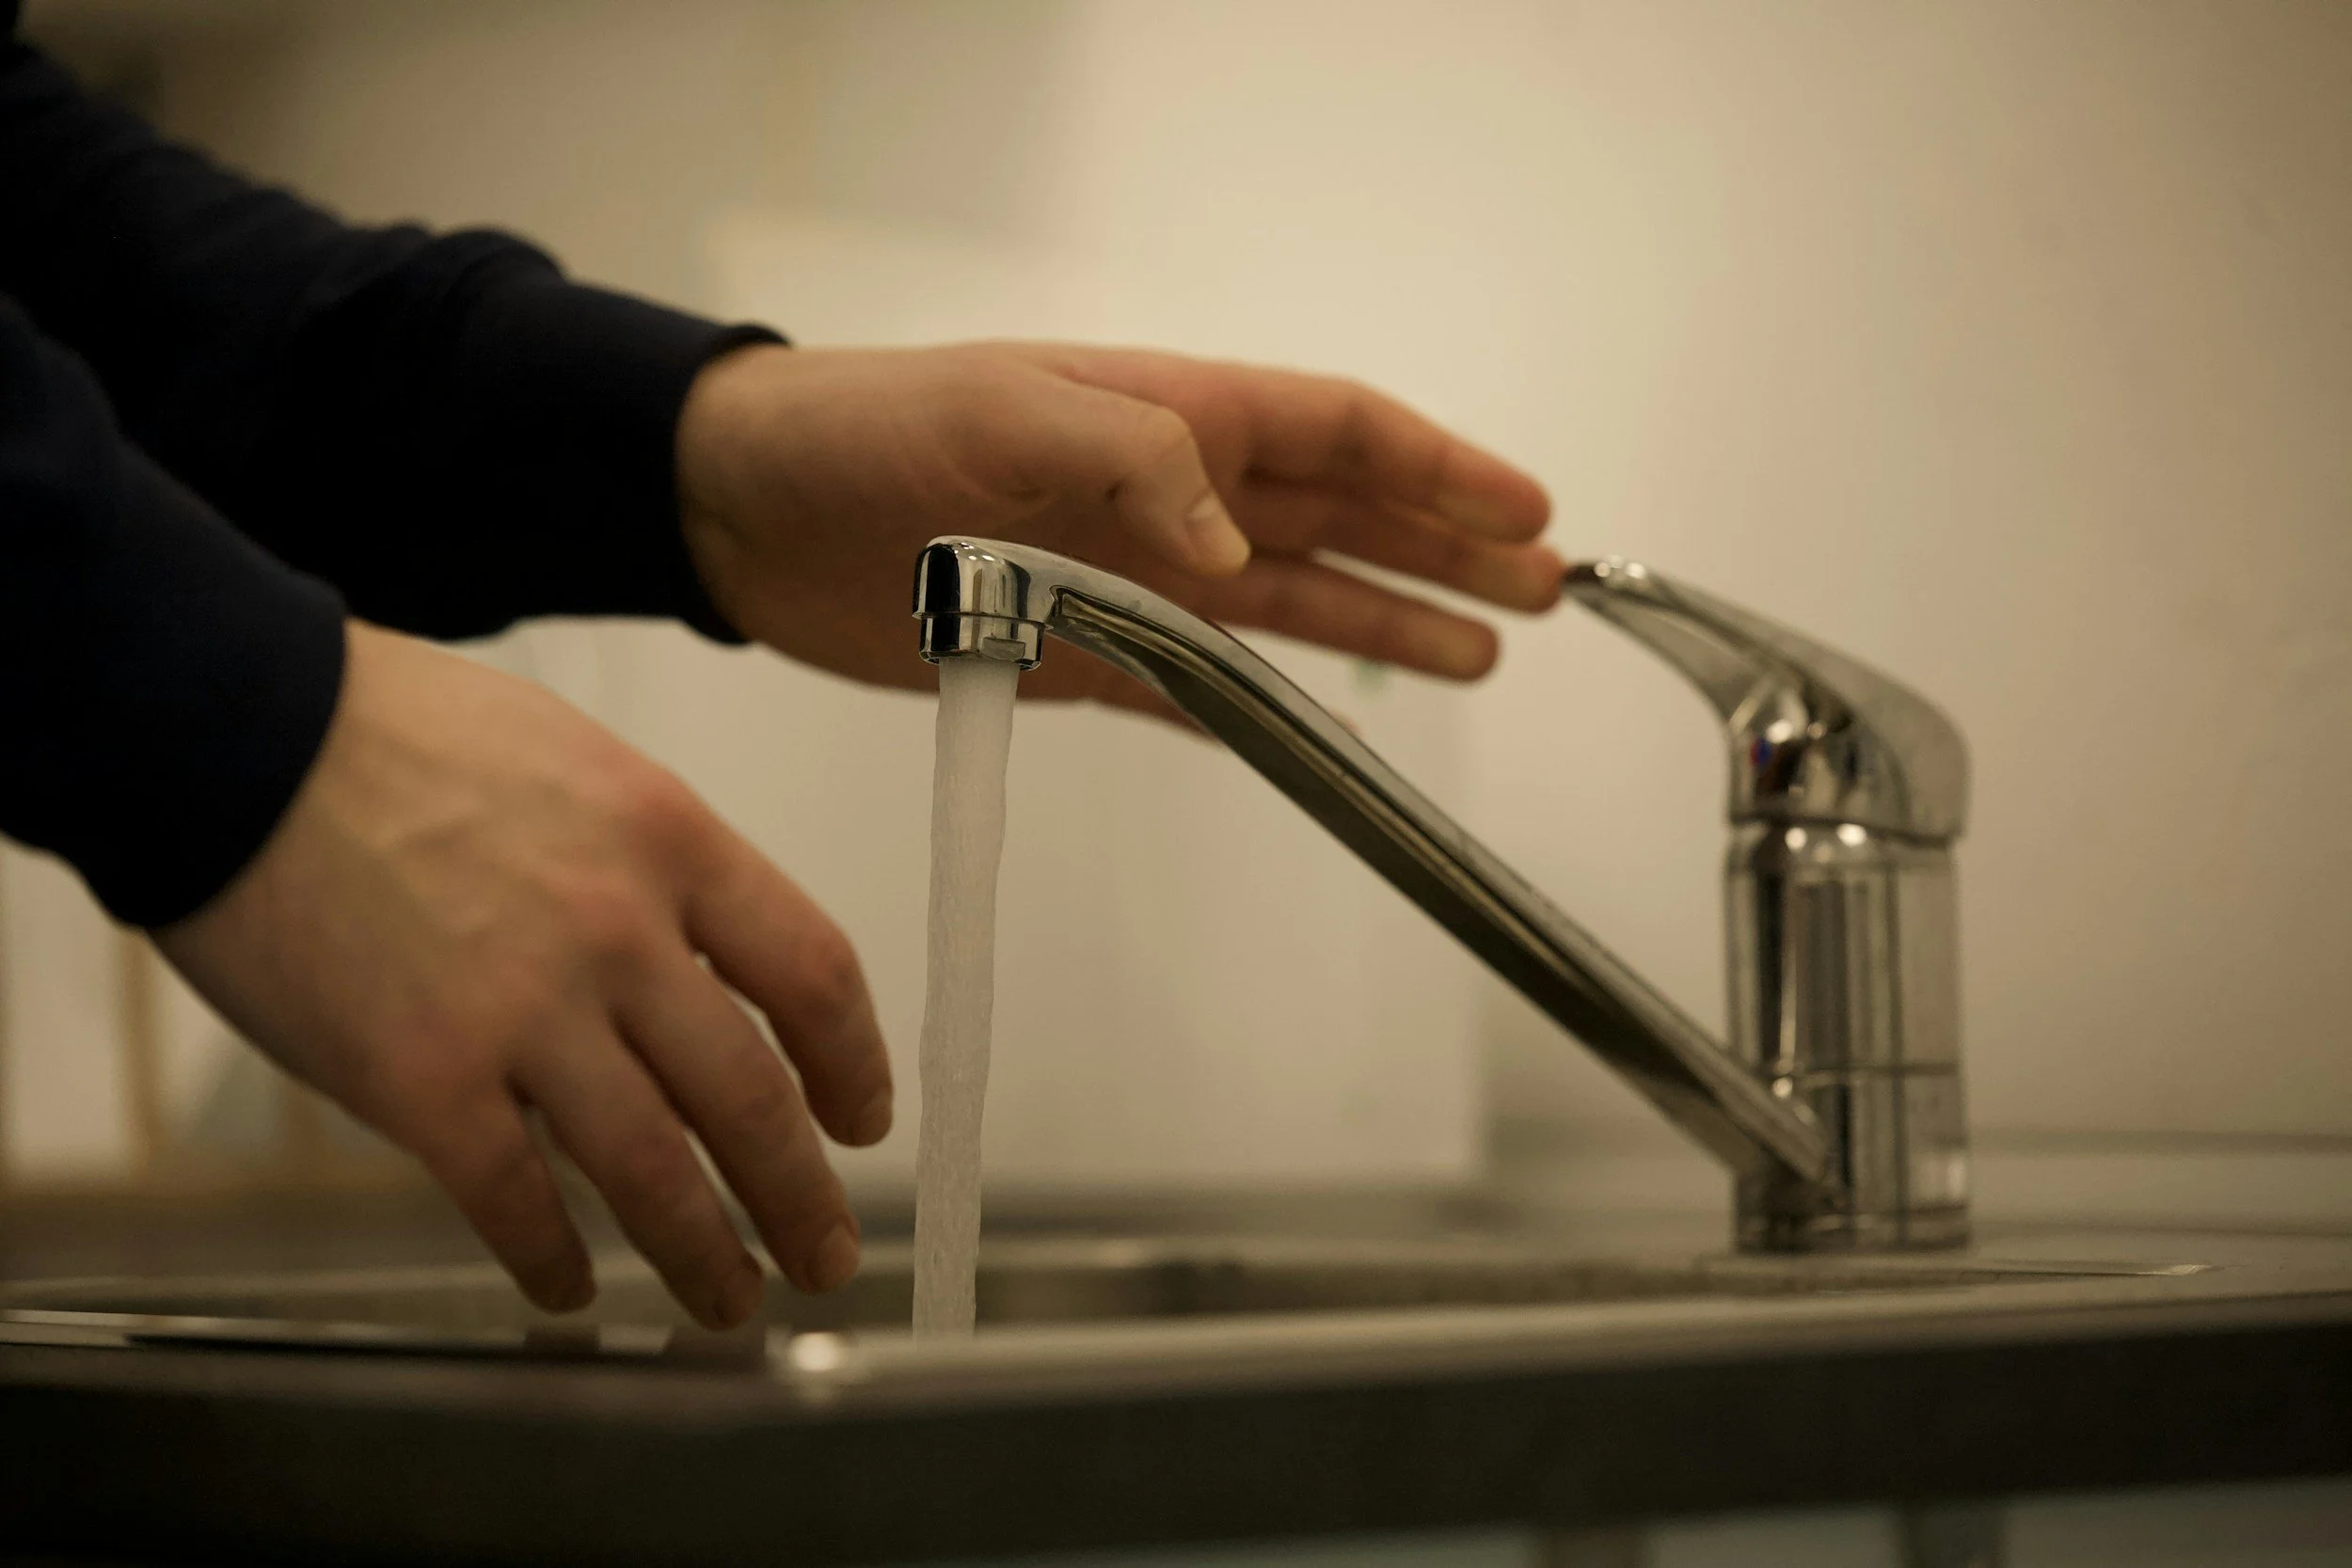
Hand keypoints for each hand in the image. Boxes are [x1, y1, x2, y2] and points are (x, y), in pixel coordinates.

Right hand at [157, 622, 891, 1328]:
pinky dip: (551, 1263)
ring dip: (704, 1254)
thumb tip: (702, 967)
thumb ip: (650, 867)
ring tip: (730, 1301)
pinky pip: (514, 1201)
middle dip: (801, 1196)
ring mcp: (521, 1011)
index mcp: (670, 841)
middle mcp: (618, 932)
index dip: (854, 1064)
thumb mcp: (577, 766)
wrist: (235, 730)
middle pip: (750, 1097)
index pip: (813, 973)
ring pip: (653, 1171)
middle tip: (824, 1252)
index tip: (862, 1119)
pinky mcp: (419, 1078)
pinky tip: (569, 1291)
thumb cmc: (393, 733)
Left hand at [675, 342, 1557, 712]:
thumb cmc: (863, 428)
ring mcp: (1130, 580)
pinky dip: (1260, 707)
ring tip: (1479, 653)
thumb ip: (1133, 463)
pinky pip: (1196, 688)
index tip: (1528, 510)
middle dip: (1445, 551)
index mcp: (1169, 416)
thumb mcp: (1002, 414)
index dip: (1438, 472)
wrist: (745, 510)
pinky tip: (1321, 724)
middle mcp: (1168, 499)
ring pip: (1290, 607)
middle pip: (1342, 523)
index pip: (1338, 436)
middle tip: (1547, 588)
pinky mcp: (1074, 655)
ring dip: (1384, 623)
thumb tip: (1240, 548)